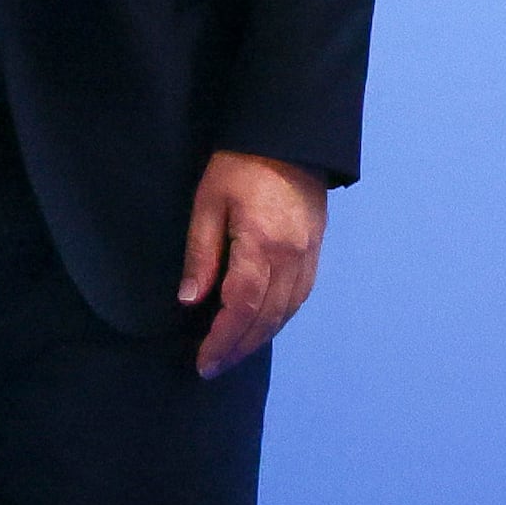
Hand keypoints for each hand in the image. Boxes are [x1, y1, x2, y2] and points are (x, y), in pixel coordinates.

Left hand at [179, 152, 328, 376]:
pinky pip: (299, 298)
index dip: (222, 340)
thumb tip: (190, 301)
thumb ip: (201, 254)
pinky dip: (278, 319)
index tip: (203, 362)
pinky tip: (261, 326)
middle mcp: (292, 258)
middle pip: (266, 318)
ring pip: (286, 313)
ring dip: (258, 339)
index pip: (241, 307)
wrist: (290, 137)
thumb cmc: (240, 165)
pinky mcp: (315, 252)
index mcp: (262, 245)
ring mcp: (309, 257)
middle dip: (238, 348)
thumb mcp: (208, 203)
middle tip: (212, 367)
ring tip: (232, 353)